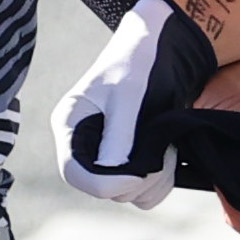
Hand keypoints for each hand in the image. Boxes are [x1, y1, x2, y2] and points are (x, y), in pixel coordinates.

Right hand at [53, 0, 217, 203]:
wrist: (163, 46)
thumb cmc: (140, 61)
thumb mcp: (128, 94)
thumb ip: (119, 137)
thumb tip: (116, 178)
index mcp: (70, 124)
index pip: (74, 173)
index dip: (105, 183)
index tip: (139, 175)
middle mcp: (84, 145)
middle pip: (104, 188)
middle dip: (137, 176)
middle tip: (161, 148)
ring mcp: (106, 155)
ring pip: (127, 193)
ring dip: (154, 178)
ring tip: (166, 146)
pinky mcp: (129, 160)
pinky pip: (144, 190)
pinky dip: (161, 178)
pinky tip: (169, 151)